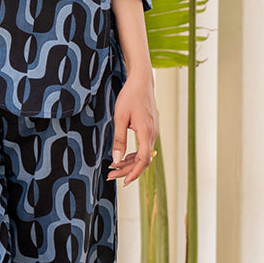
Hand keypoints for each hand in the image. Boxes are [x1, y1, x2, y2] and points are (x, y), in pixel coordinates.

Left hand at [105, 68, 158, 185]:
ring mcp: (153, 132)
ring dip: (129, 163)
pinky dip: (133, 155)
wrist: (141, 82)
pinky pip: (143, 147)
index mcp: (146, 132)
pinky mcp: (150, 129)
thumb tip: (116, 159)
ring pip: (143, 155)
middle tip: (110, 175)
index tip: (124, 181)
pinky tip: (122, 157)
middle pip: (142, 160)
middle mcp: (153, 134)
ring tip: (113, 168)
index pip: (143, 160)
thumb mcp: (120, 117)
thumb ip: (119, 139)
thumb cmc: (130, 96)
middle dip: (127, 170)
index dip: (134, 173)